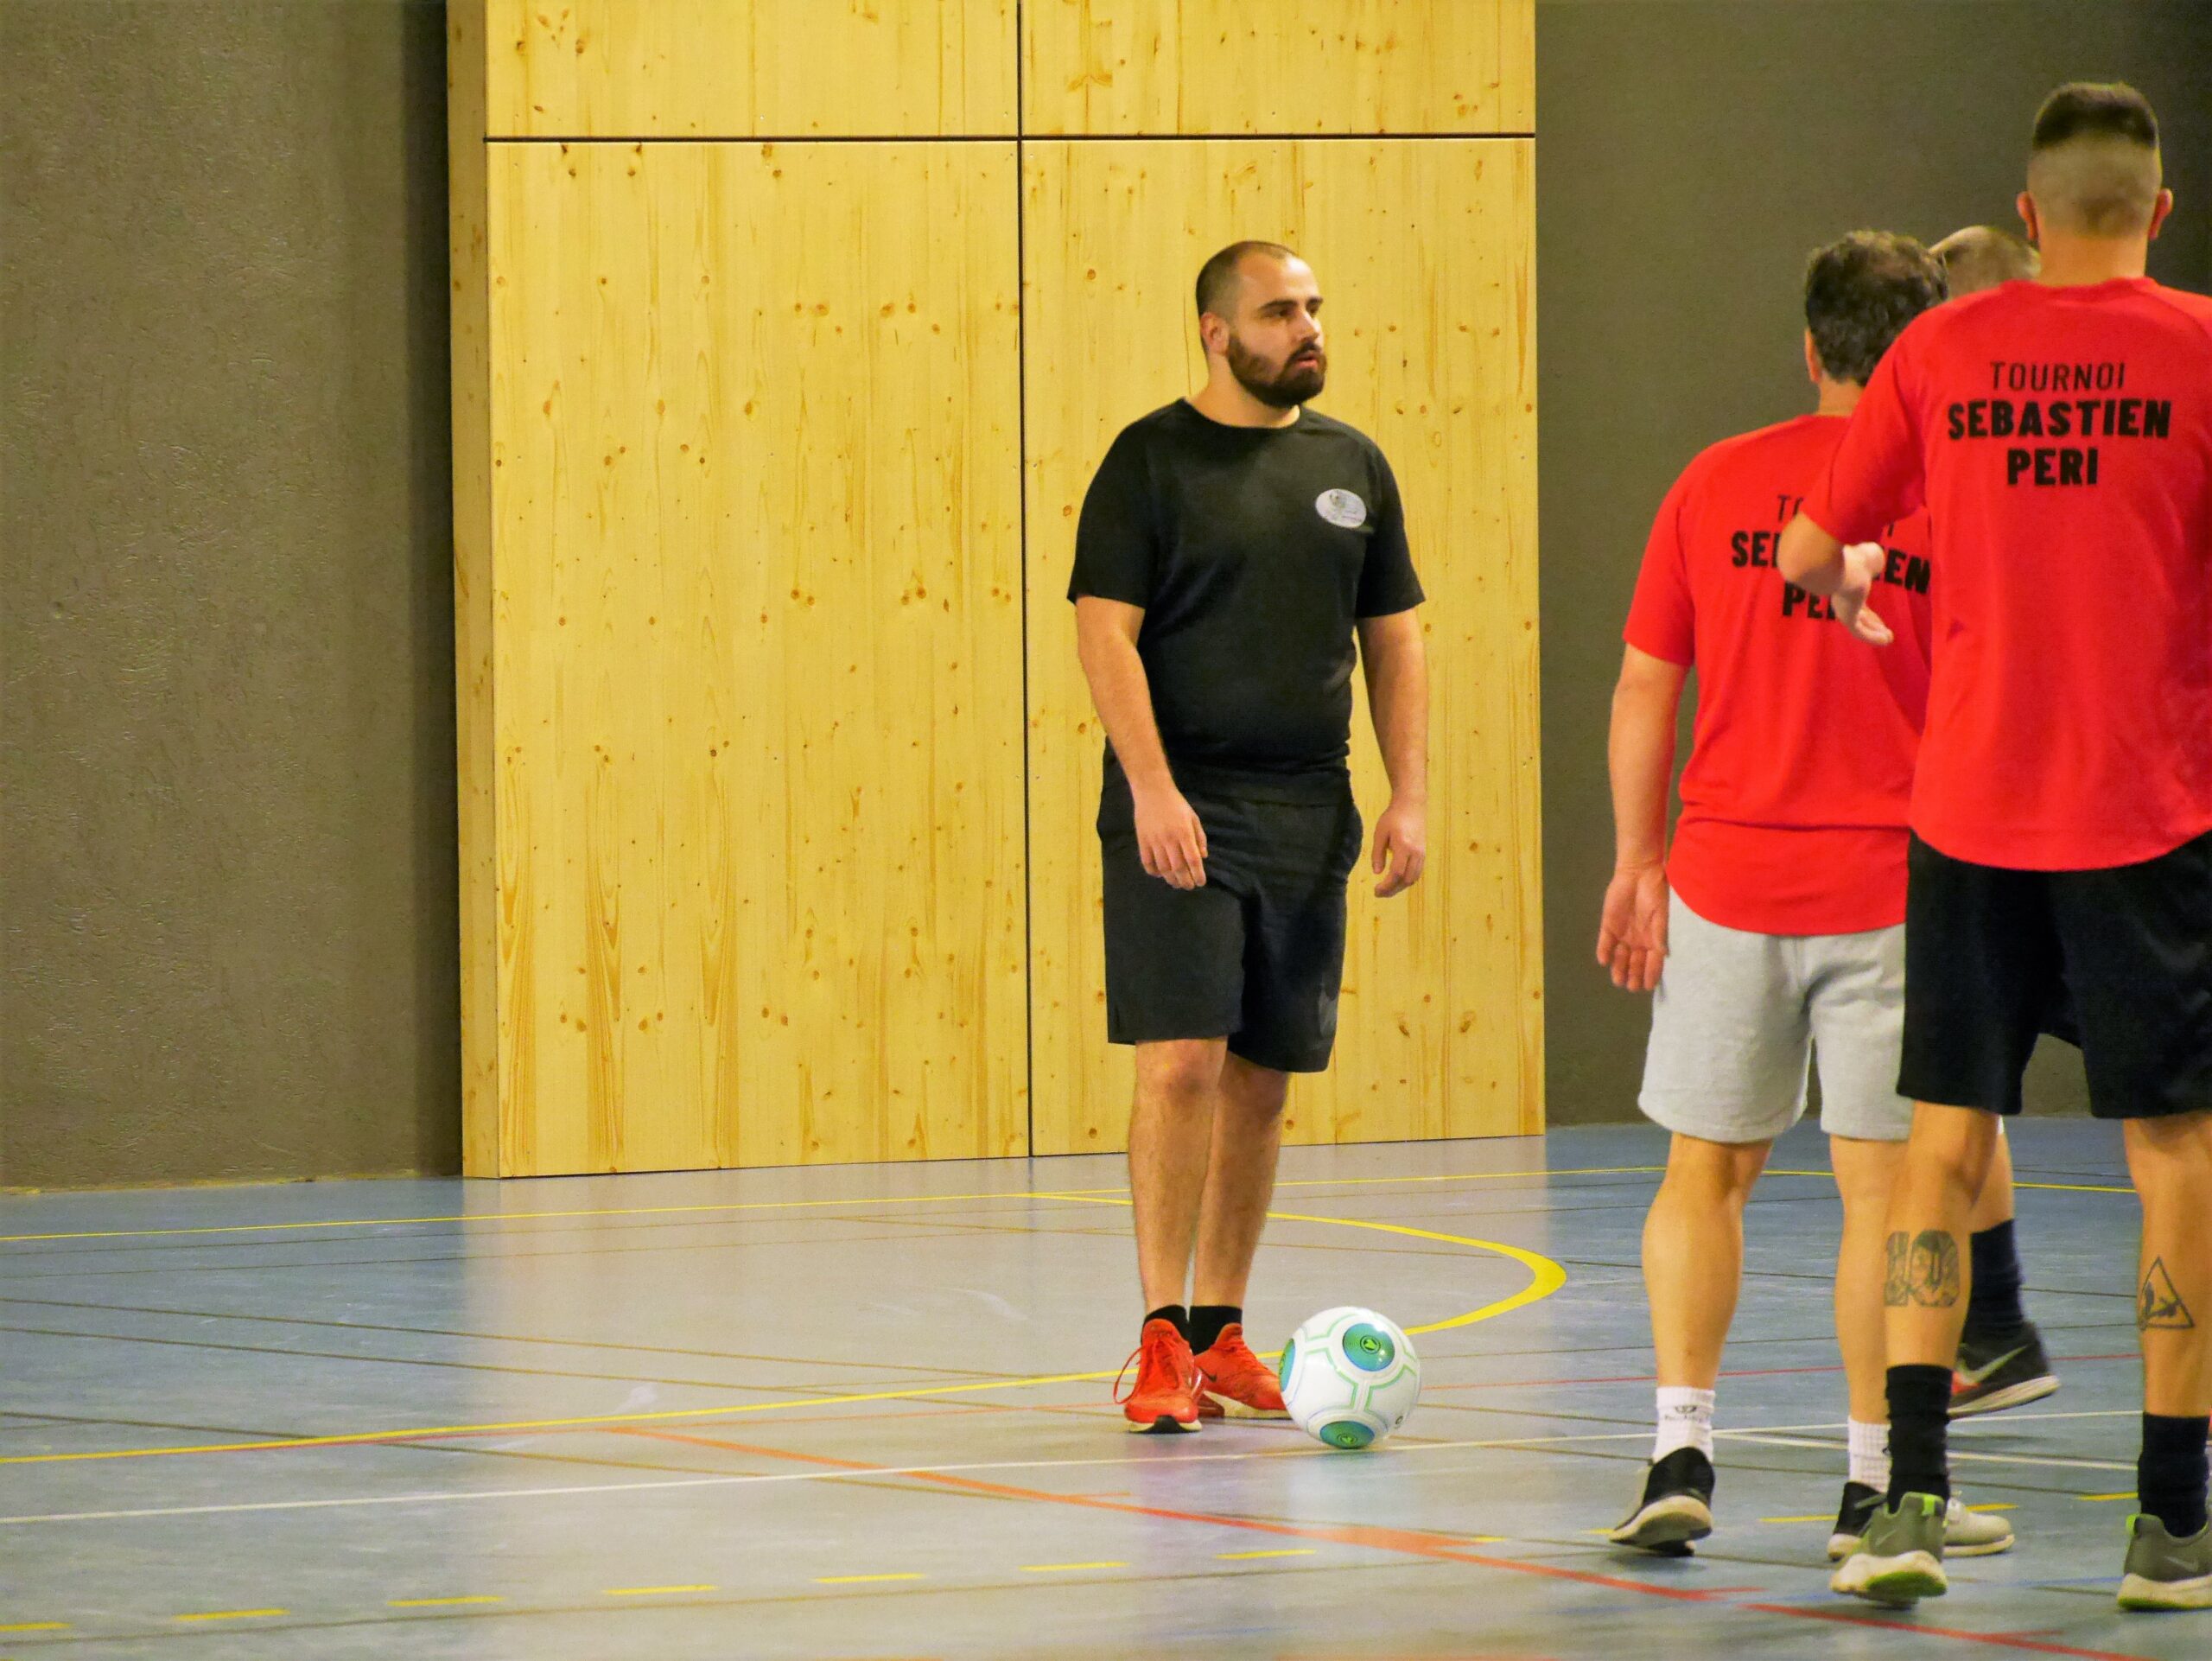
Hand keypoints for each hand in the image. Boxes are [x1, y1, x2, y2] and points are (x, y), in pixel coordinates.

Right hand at [1133, 783, 1207, 888]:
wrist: (1152, 791)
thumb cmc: (1176, 804)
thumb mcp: (1193, 818)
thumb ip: (1200, 838)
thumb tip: (1203, 857)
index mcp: (1184, 833)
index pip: (1193, 860)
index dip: (1197, 874)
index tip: (1200, 883)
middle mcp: (1169, 839)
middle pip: (1178, 868)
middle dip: (1185, 881)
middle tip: (1189, 886)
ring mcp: (1154, 841)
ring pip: (1163, 868)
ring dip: (1171, 879)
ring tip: (1176, 883)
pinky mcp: (1142, 841)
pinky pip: (1147, 862)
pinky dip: (1154, 872)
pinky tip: (1160, 874)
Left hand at [1371, 796, 1425, 897]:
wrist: (1412, 806)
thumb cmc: (1393, 817)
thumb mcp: (1380, 833)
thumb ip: (1378, 853)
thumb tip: (1377, 872)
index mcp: (1404, 846)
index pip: (1397, 873)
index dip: (1386, 885)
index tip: (1375, 890)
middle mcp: (1416, 852)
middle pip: (1406, 879)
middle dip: (1392, 890)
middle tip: (1378, 893)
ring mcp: (1422, 854)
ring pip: (1413, 878)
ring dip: (1400, 887)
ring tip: (1386, 890)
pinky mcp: (1423, 854)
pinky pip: (1416, 873)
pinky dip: (1406, 880)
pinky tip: (1396, 881)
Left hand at [1596, 863, 1669, 991]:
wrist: (1639, 873)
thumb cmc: (1656, 892)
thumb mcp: (1661, 914)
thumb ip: (1660, 934)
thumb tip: (1663, 954)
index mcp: (1654, 939)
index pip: (1653, 961)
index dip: (1651, 974)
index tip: (1649, 987)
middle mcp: (1638, 940)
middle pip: (1635, 962)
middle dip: (1634, 975)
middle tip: (1632, 987)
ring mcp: (1623, 934)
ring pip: (1620, 956)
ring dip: (1619, 968)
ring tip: (1618, 981)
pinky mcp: (1608, 926)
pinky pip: (1605, 942)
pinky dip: (1604, 951)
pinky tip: (1604, 961)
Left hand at [1833, 542, 1893, 645]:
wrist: (1842, 566)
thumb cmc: (1855, 557)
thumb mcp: (1869, 556)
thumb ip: (1873, 559)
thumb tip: (1875, 560)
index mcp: (1846, 583)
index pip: (1857, 599)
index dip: (1868, 607)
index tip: (1877, 613)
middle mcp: (1842, 598)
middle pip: (1858, 614)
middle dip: (1871, 621)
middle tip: (1883, 628)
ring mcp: (1843, 609)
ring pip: (1860, 625)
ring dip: (1875, 632)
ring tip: (1889, 639)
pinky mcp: (1847, 618)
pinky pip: (1861, 632)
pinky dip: (1873, 637)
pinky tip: (1886, 641)